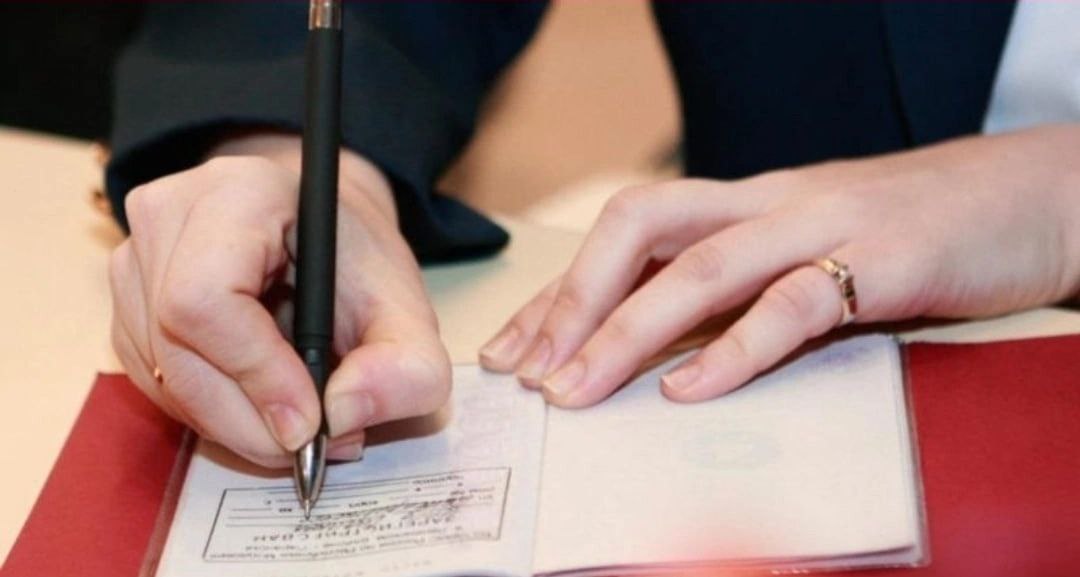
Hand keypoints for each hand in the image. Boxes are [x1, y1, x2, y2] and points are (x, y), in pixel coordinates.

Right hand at [109, 133, 449, 466]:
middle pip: (176, 344)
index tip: (308, 423)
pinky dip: (211, 415)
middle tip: (310, 446)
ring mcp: (136, 257)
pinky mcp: (127, 303)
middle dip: (246, 419)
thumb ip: (406, 367)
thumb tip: (343, 413)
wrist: (321, 240)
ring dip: (231, 424)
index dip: (254, 373)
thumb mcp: (410, 314)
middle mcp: (170, 215)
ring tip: (299, 422)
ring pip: (162, 374)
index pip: (207, 296)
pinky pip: (155, 382)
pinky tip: (260, 406)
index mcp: (241, 192)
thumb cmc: (358, 268)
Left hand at [480, 125, 1079, 406]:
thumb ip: (742, 284)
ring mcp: (822, 224)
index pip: (625, 235)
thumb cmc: (907, 230)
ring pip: (701, 267)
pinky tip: (690, 390)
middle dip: (573, 301)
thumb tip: (664, 346)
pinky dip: (736, 350)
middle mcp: (767, 203)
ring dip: (628, 332)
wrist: (1028, 194)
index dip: (562, 292)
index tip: (513, 351)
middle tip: (529, 374)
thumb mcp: (806, 248)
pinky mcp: (880, 259)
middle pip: (640, 228)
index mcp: (742, 202)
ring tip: (577, 391)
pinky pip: (795, 303)